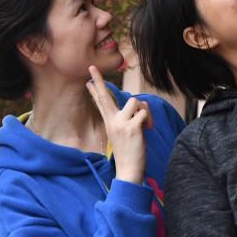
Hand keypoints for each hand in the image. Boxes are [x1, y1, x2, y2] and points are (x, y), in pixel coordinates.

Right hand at [86, 65, 151, 183]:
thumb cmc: (129, 151)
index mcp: (109, 122)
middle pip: (105, 96)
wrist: (129, 170)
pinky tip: (147, 129)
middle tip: (91, 67)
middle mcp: (112, 121)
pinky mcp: (132, 127)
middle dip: (99, 80)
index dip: (95, 90)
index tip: (88, 80)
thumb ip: (126, 118)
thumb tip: (137, 105)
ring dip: (144, 110)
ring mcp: (121, 123)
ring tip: (144, 123)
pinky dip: (149, 119)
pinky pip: (144, 112)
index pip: (101, 102)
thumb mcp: (123, 133)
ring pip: (135, 101)